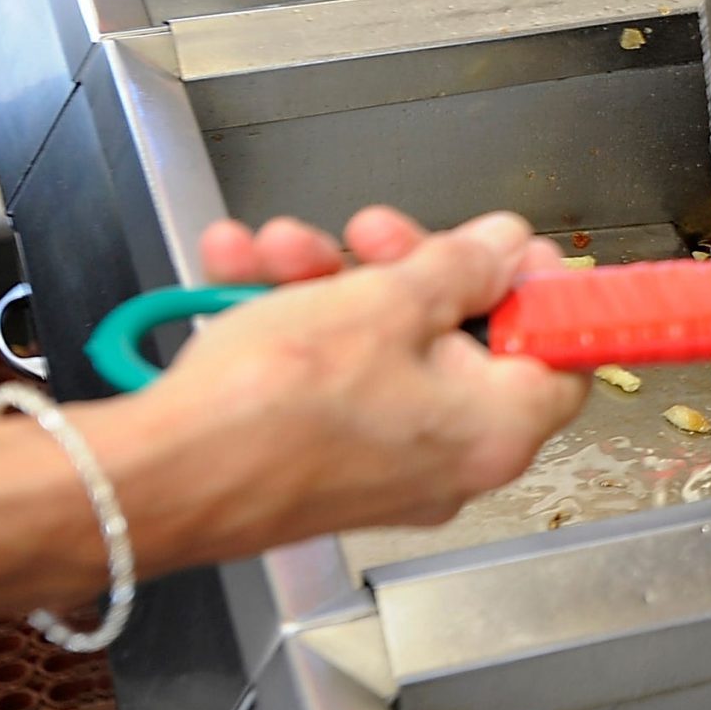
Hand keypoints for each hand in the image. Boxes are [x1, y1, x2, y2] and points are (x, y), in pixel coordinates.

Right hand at [127, 208, 586, 551]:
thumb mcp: (384, 301)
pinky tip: (238, 275)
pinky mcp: (322, 463)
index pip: (558, 353)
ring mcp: (384, 466)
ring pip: (380, 345)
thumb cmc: (270, 406)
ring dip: (330, 281)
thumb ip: (458, 267)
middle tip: (367, 230)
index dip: (533, 290)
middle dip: (404, 266)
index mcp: (495, 430)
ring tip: (274, 248)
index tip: (500, 247)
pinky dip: (293, 322)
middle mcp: (451, 461)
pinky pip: (330, 377)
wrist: (153, 478)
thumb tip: (505, 249)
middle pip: (460, 336)